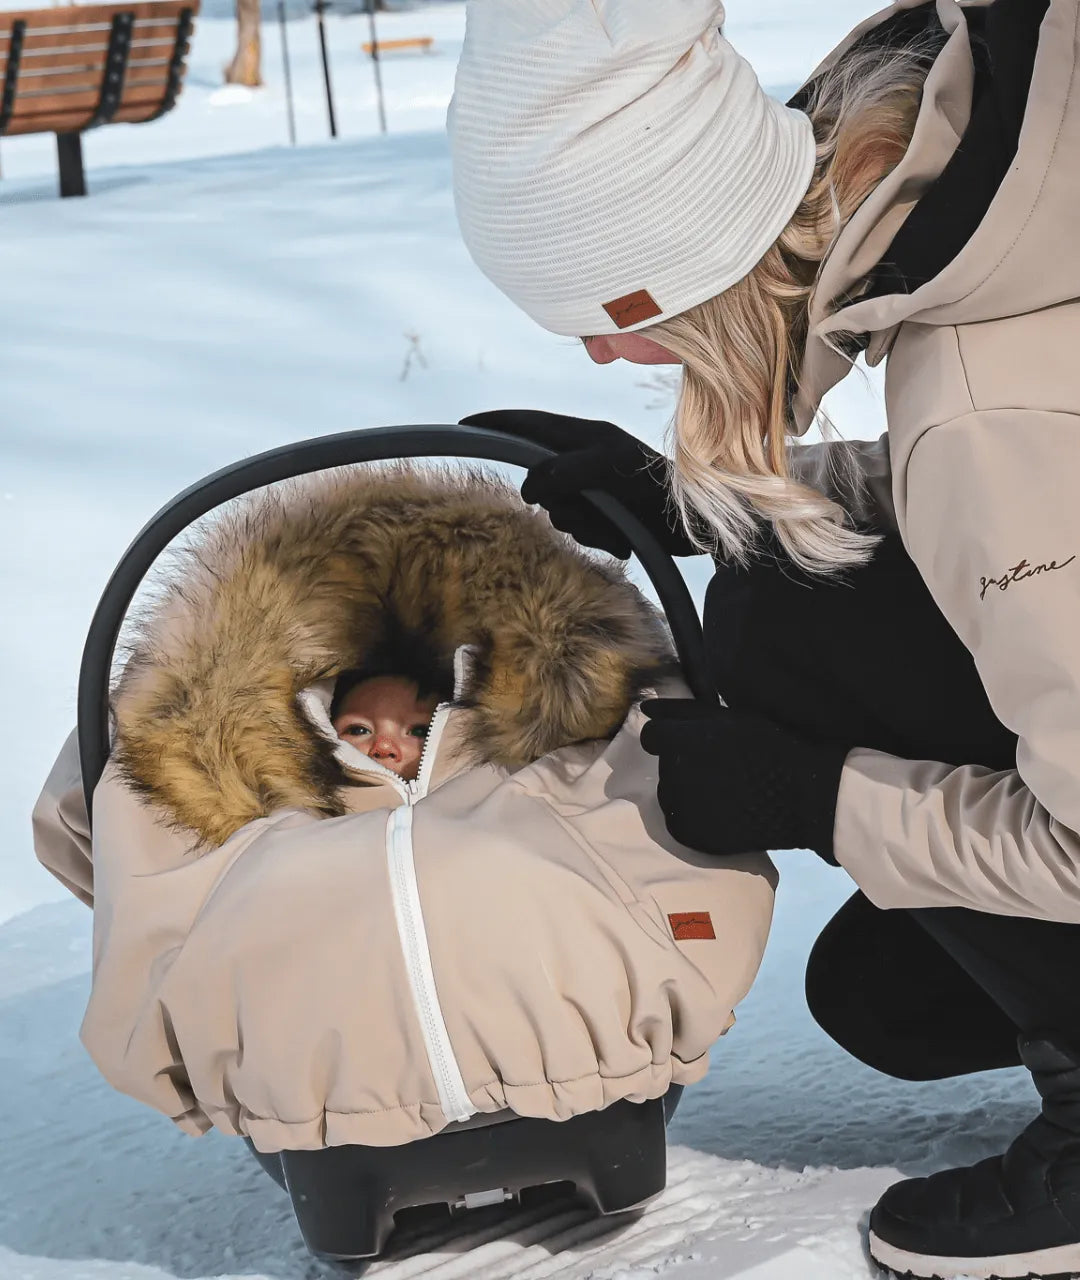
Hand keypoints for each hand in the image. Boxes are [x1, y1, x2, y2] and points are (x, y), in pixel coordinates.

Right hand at [460, 409, 696, 558]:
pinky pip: (582, 532)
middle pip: (540, 480)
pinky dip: (600, 538)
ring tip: (616, 523)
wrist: (699, 524)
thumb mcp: (609, 467)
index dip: (497, 425)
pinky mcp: (608, 518)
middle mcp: (586, 460)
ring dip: (584, 524)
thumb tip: (531, 484)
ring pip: (559, 511)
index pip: (529, 425)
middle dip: (557, 500)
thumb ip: (566, 469)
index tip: (466, 425)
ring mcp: (596, 489)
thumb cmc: (657, 486)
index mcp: (585, 435)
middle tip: (584, 509)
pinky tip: (624, 537)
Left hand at [639, 699, 847, 860]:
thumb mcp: (727, 718)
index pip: (652, 737)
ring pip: (669, 794)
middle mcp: (673, 775)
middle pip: (664, 766)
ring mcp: (681, 809)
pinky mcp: (690, 836)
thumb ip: (681, 711)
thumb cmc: (767, 747)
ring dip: (686, 790)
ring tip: (724, 790)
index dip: (672, 737)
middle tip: (720, 766)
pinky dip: (694, 817)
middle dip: (683, 763)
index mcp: (680, 742)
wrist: (802, 796)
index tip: (696, 742)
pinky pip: (678, 822)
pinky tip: (723, 810)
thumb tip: (645, 707)